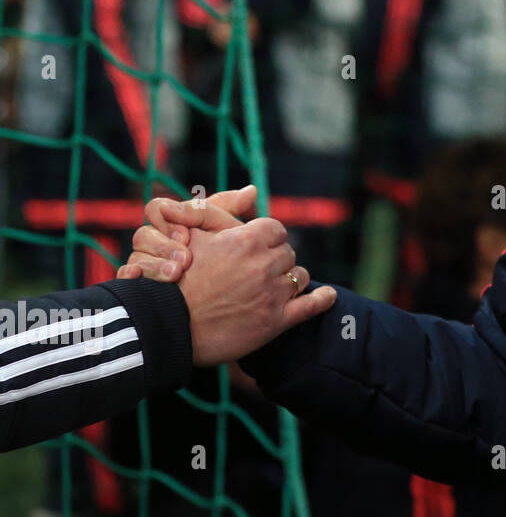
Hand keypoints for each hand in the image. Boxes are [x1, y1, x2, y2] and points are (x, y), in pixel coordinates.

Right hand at [118, 185, 258, 281]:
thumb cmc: (220, 262)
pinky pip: (125, 278)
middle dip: (163, 245)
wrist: (202, 308)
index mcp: (170, 227)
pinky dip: (131, 278)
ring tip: (176, 274)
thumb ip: (230, 211)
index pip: (158, 209)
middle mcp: (152, 245)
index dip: (170, 218)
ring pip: (134, 256)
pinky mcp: (135, 286)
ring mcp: (141, 266)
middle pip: (143, 234)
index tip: (187, 235)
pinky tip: (143, 282)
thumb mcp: (225, 234)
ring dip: (154, 265)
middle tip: (184, 259)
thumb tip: (252, 190)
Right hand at [180, 218, 335, 366]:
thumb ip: (222, 208)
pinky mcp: (275, 322)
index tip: (256, 246)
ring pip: (299, 276)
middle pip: (287, 254)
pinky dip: (323, 299)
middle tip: (259, 269)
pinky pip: (311, 305)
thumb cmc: (176, 276)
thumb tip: (253, 191)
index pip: (276, 229)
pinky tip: (328, 295)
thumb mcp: (193, 232)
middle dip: (276, 259)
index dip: (266, 237)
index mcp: (248, 239)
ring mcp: (272, 294)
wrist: (167, 324)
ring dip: (290, 278)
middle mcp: (265, 264)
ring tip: (275, 285)